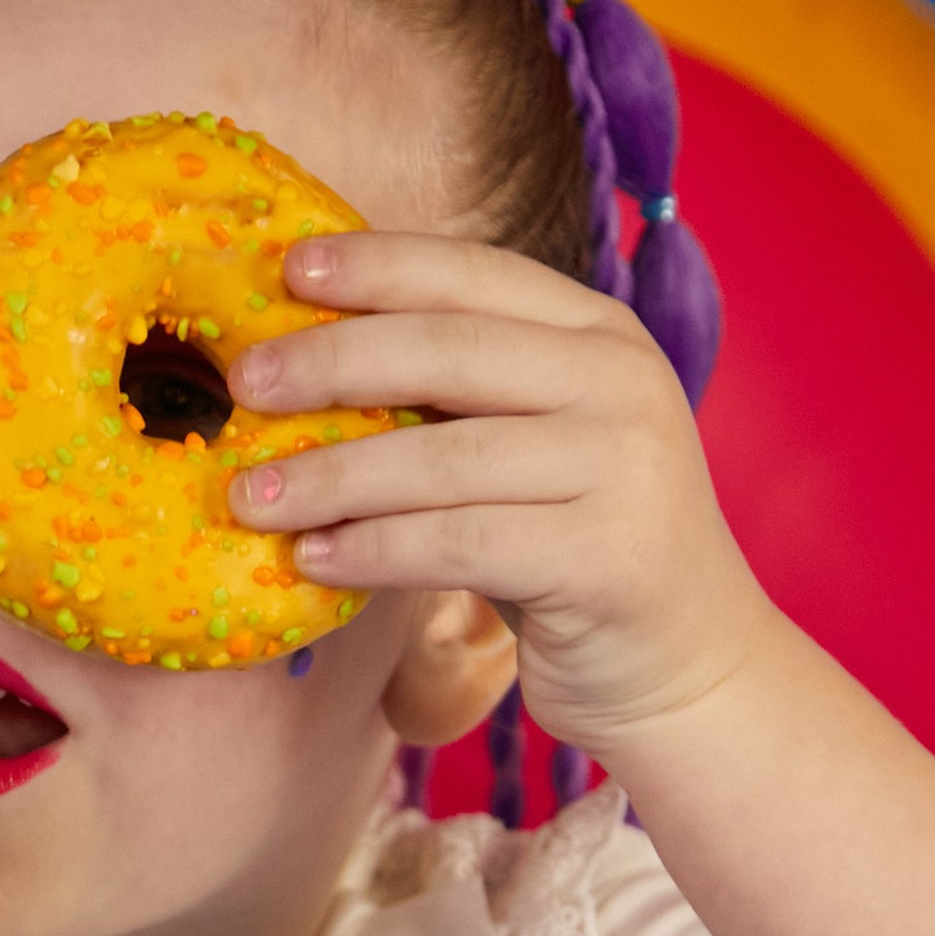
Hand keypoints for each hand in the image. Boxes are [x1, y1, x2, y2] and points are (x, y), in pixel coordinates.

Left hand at [226, 230, 770, 746]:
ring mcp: (625, 467)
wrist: (691, 670)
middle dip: (331, 361)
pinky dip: (374, 551)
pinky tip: (312, 560)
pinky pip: (459, 543)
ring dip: (333, 476)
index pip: (475, 275)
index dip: (378, 266)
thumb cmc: (580, 552)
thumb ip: (463, 397)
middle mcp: (622, 383)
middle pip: (449, 351)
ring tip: (250, 495)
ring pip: (443, 457)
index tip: (286, 271)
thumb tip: (308, 355)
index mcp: (602, 334)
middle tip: (243, 383)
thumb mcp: (534, 447)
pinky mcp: (606, 557)